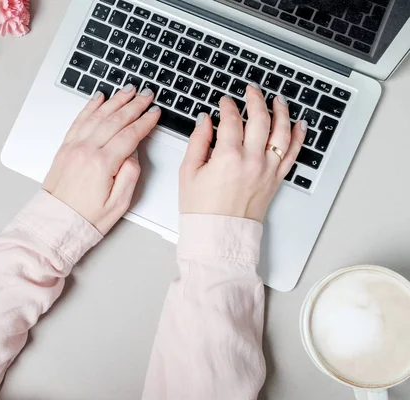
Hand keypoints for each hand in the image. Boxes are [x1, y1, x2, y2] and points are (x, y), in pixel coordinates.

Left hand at [43, 84, 159, 233]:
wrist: (56, 223)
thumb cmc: (86, 218)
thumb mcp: (119, 204)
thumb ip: (130, 175)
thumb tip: (133, 155)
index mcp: (102, 164)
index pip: (129, 135)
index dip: (144, 122)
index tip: (154, 113)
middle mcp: (86, 150)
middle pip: (115, 120)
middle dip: (134, 105)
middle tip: (147, 95)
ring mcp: (73, 147)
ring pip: (97, 115)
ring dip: (115, 101)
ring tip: (128, 90)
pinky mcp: (65, 148)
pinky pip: (79, 120)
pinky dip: (90, 107)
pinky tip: (99, 98)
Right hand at [179, 84, 306, 221]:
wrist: (219, 234)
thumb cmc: (202, 209)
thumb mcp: (189, 172)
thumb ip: (198, 141)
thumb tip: (204, 121)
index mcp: (228, 157)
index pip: (231, 119)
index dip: (227, 106)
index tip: (224, 102)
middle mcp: (252, 160)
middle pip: (260, 119)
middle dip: (255, 99)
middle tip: (251, 90)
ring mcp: (267, 169)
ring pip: (282, 132)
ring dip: (281, 111)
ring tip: (277, 99)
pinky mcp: (276, 179)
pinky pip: (293, 153)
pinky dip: (298, 136)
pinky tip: (299, 124)